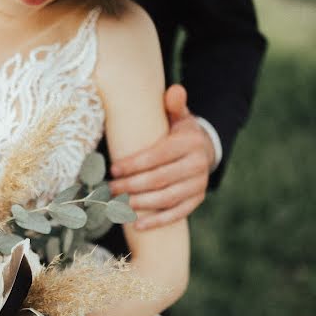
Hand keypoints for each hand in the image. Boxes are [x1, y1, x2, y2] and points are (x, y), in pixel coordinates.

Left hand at [108, 84, 214, 229]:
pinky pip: (176, 214)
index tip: (113, 168)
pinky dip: (157, 221)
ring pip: (166, 198)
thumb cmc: (180, 131)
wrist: (205, 149)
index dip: (135, 164)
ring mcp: (198, 185)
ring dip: (140, 204)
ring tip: (118, 204)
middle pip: (159, 179)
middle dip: (131, 185)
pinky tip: (137, 225)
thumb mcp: (179, 115)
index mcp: (189, 142)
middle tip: (110, 188)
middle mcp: (197, 165)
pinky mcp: (196, 200)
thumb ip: (174, 104)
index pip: (158, 155)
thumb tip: (175, 90)